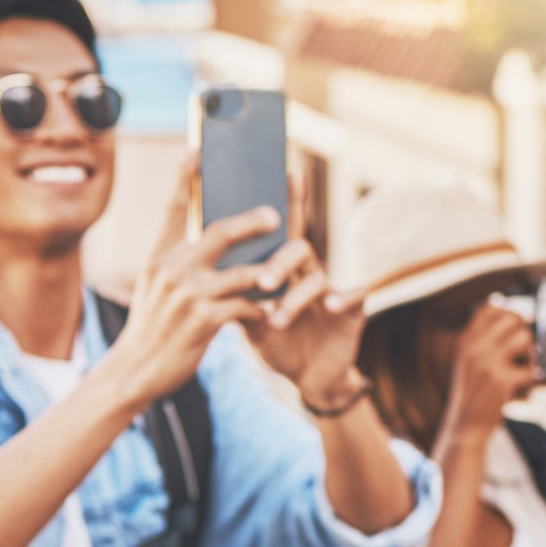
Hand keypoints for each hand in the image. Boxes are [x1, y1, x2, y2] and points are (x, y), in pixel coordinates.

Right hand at [100, 156, 275, 410]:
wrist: (134, 371)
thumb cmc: (151, 328)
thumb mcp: (154, 288)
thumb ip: (177, 265)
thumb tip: (206, 245)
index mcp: (160, 257)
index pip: (175, 210)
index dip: (186, 179)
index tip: (197, 150)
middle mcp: (172, 270)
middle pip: (220, 232)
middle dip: (251, 222)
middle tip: (276, 215)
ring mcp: (187, 295)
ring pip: (240, 273)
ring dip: (267, 272)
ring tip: (283, 272)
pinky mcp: (202, 321)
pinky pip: (243, 307)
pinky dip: (259, 309)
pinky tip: (269, 313)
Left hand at [242, 169, 368, 409]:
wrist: (308, 378)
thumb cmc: (277, 340)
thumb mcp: (247, 316)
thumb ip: (229, 290)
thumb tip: (192, 264)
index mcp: (283, 266)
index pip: (281, 228)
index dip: (287, 198)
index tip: (286, 168)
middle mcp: (308, 270)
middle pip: (296, 247)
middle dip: (278, 262)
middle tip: (261, 282)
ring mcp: (332, 288)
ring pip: (317, 277)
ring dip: (297, 297)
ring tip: (278, 319)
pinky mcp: (353, 309)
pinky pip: (353, 296)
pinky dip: (343, 297)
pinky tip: (332, 305)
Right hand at [441, 305, 535, 439]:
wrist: (464, 426)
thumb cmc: (471, 394)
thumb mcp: (467, 361)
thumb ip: (480, 339)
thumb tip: (500, 304)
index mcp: (466, 341)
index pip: (490, 308)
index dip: (508, 312)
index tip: (517, 325)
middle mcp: (474, 348)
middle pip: (512, 319)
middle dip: (524, 332)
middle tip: (524, 351)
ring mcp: (488, 363)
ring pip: (525, 338)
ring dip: (531, 353)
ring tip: (524, 368)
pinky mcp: (502, 380)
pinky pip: (531, 369)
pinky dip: (532, 379)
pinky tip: (523, 387)